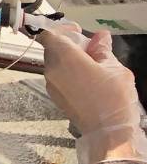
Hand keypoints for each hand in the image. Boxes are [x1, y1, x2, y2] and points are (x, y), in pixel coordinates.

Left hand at [38, 25, 146, 163]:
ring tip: (94, 64)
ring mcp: (51, 84)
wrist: (108, 133)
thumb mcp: (115, 69)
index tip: (78, 31)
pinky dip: (68, 72)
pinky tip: (88, 78)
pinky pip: (58, 77)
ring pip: (55, 63)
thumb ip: (103, 50)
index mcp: (64, 58)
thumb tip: (101, 36)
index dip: (62, 29)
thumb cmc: (113, 98)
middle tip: (92, 48)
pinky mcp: (55, 96)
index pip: (48, 34)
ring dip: (70, 59)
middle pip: (52, 48)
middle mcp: (51, 69)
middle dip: (69, 44)